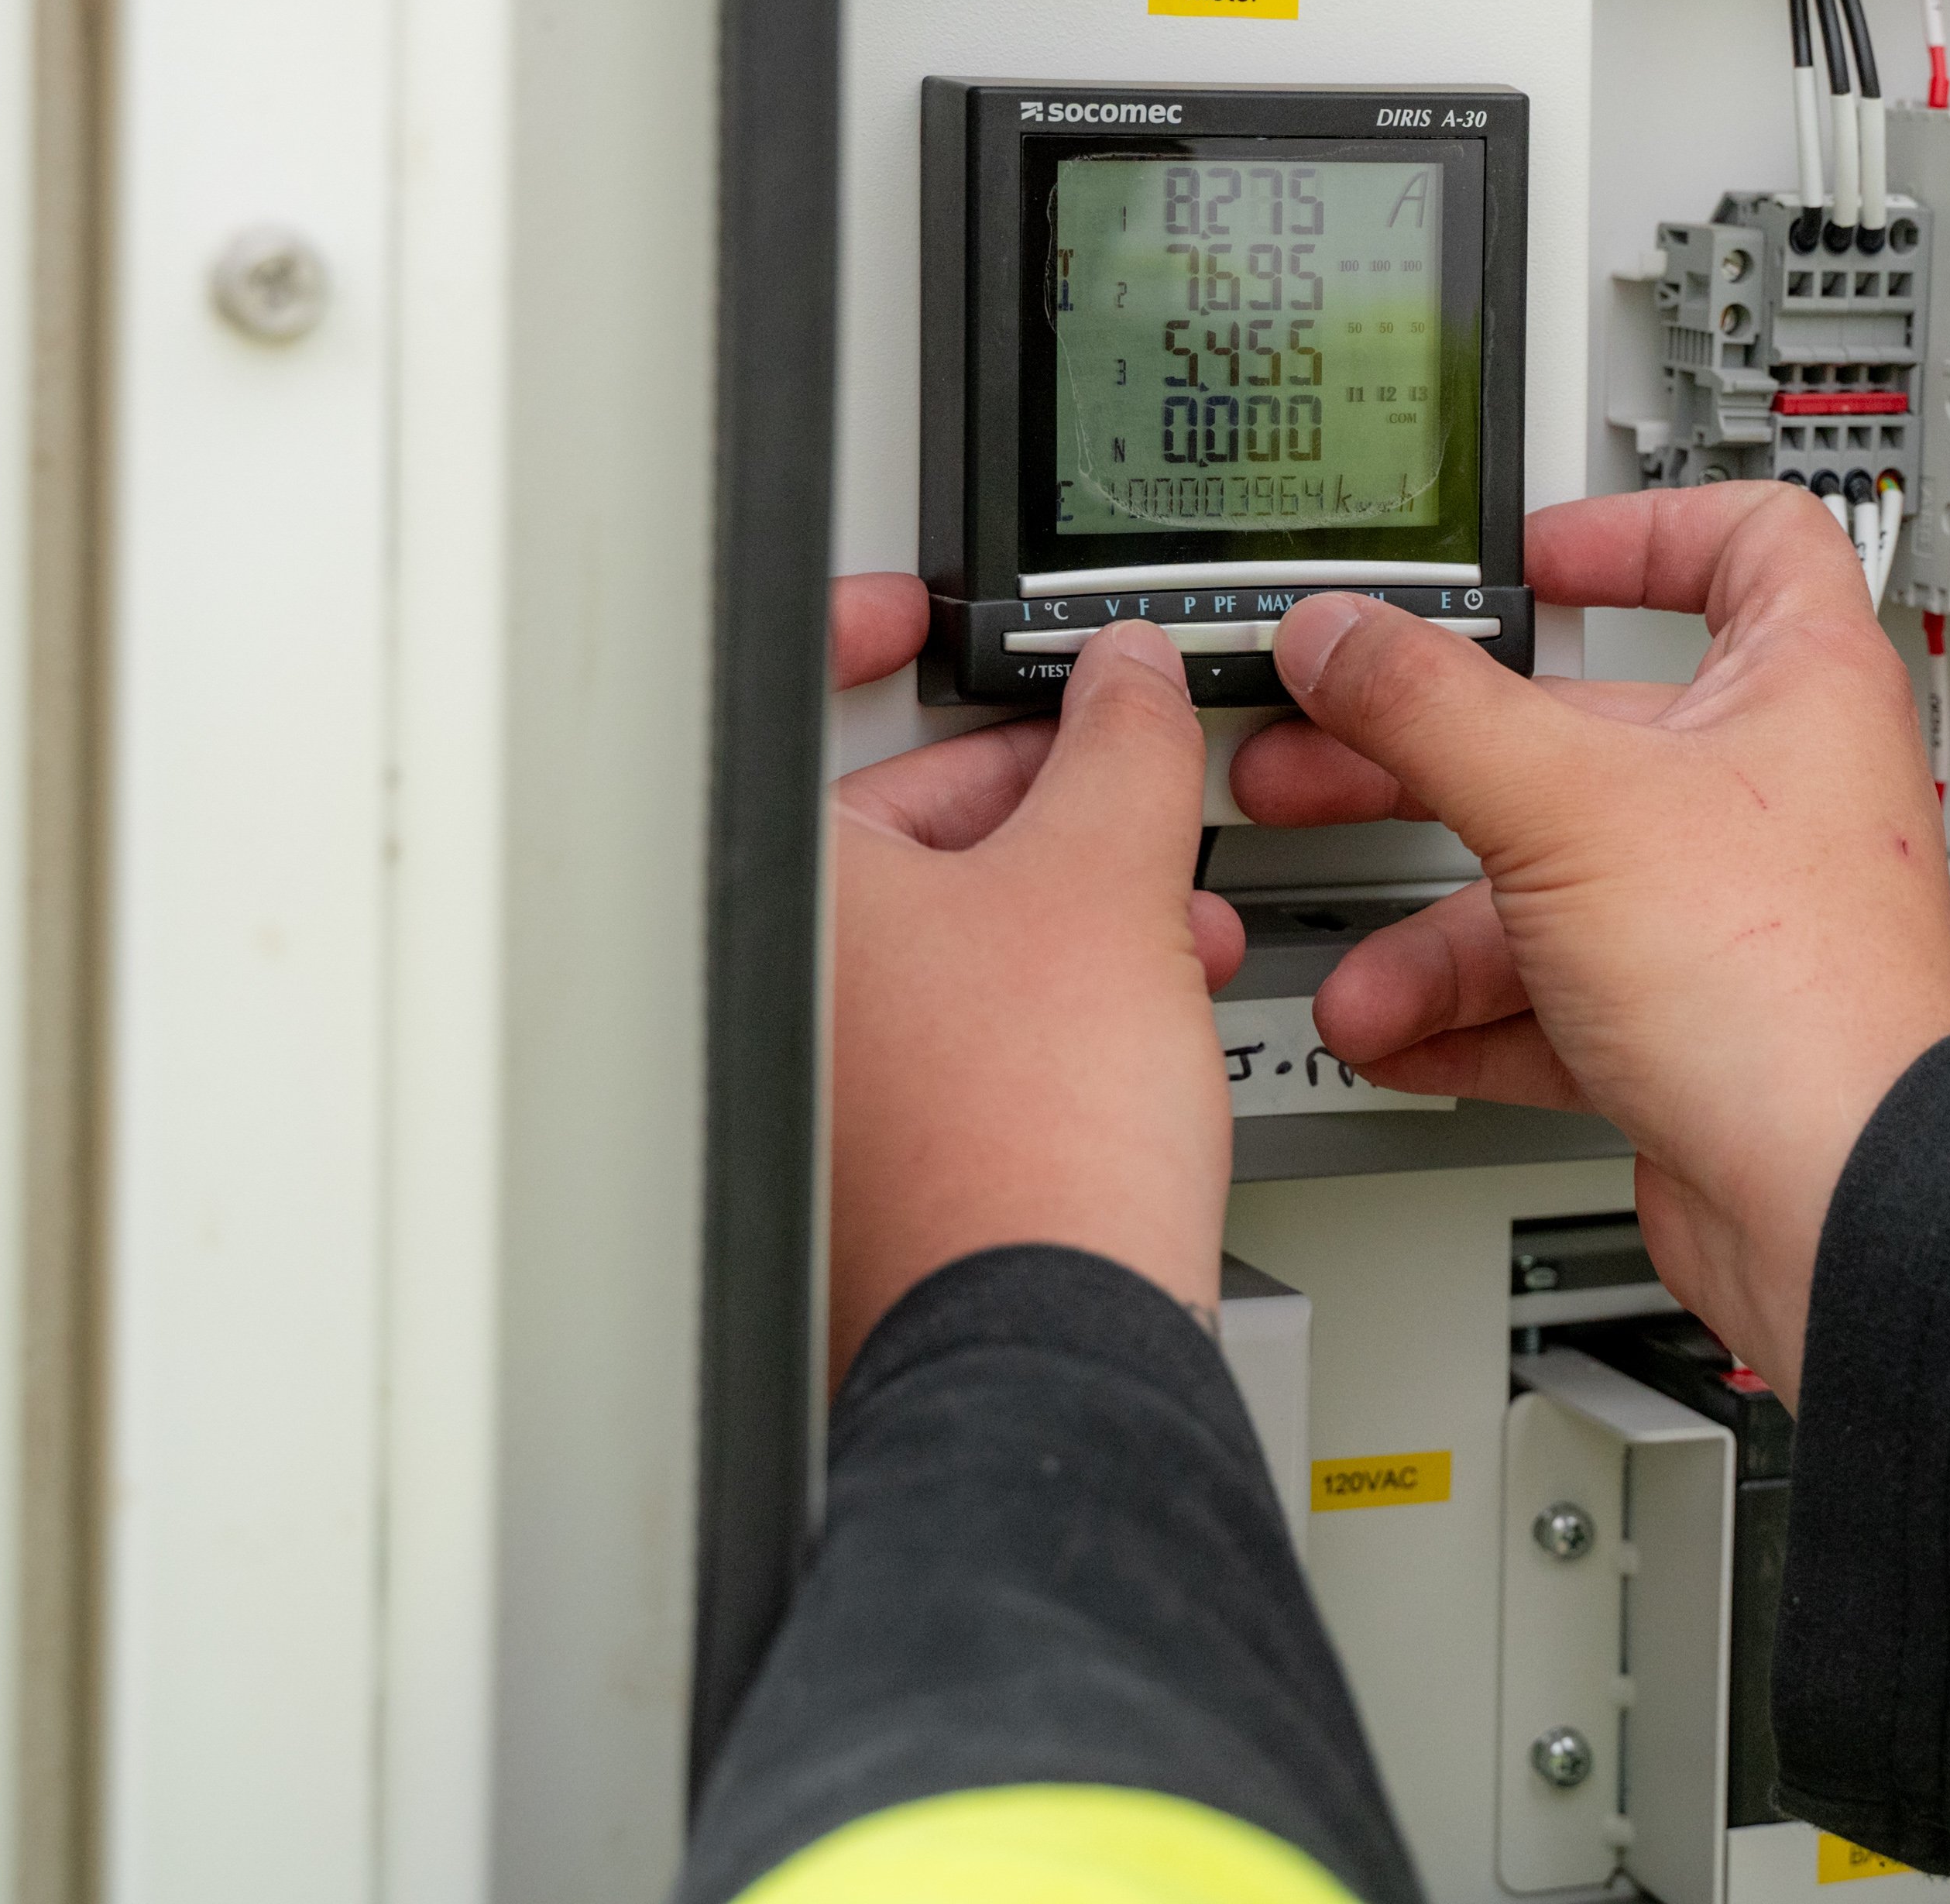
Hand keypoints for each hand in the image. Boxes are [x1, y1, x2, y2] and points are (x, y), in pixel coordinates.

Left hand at [825, 580, 1247, 1381]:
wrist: (1046, 1333)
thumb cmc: (1026, 1136)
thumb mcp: (1111, 871)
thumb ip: (1126, 742)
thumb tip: (1128, 681)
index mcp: (786, 885)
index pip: (798, 705)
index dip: (873, 636)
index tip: (926, 617)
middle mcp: (778, 981)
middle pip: (908, 829)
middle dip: (1049, 805)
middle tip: (1128, 790)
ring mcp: (812, 1081)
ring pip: (953, 938)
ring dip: (1076, 910)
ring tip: (1171, 924)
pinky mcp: (877, 1160)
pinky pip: (964, 1031)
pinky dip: (1050, 1003)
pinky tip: (1143, 1020)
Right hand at [1231, 488, 1949, 1403]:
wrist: (1834, 1203)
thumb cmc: (1784, 991)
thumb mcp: (1564, 803)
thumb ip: (1432, 707)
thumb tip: (1344, 635)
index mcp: (1797, 683)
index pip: (1748, 541)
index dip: (1640, 530)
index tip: (1535, 558)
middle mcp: (1776, 790)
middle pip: (1584, 731)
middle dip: (1433, 757)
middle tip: (1324, 759)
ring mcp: (1733, 912)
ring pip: (1555, 882)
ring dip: (1438, 928)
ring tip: (1354, 969)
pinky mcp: (1695, 1026)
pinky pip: (1561, 996)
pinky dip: (1474, 1014)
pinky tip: (1397, 1035)